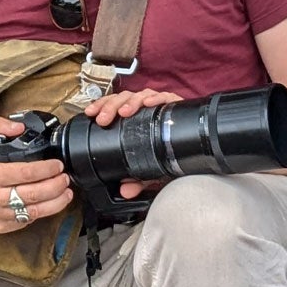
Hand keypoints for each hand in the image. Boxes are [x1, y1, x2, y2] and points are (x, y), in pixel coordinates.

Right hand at [0, 116, 71, 234]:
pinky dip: (41, 212)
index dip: (46, 169)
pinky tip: (50, 203)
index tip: (57, 165)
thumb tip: (19, 128)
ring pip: (33, 211)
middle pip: (33, 194)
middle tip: (65, 178)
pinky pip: (26, 221)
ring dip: (55, 203)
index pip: (25, 173)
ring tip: (66, 193)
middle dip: (55, 186)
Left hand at [78, 86, 184, 201]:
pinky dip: (156, 98)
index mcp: (134, 117)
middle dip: (110, 106)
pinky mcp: (175, 103)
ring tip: (125, 112)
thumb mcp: (151, 169)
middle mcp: (144, 108)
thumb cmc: (169, 152)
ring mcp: (159, 104)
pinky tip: (150, 103)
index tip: (91, 113)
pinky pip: (165, 96)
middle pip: (123, 98)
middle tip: (104, 119)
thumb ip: (138, 180)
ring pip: (139, 95)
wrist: (195, 147)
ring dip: (130, 102)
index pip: (114, 106)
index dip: (101, 106)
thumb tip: (126, 191)